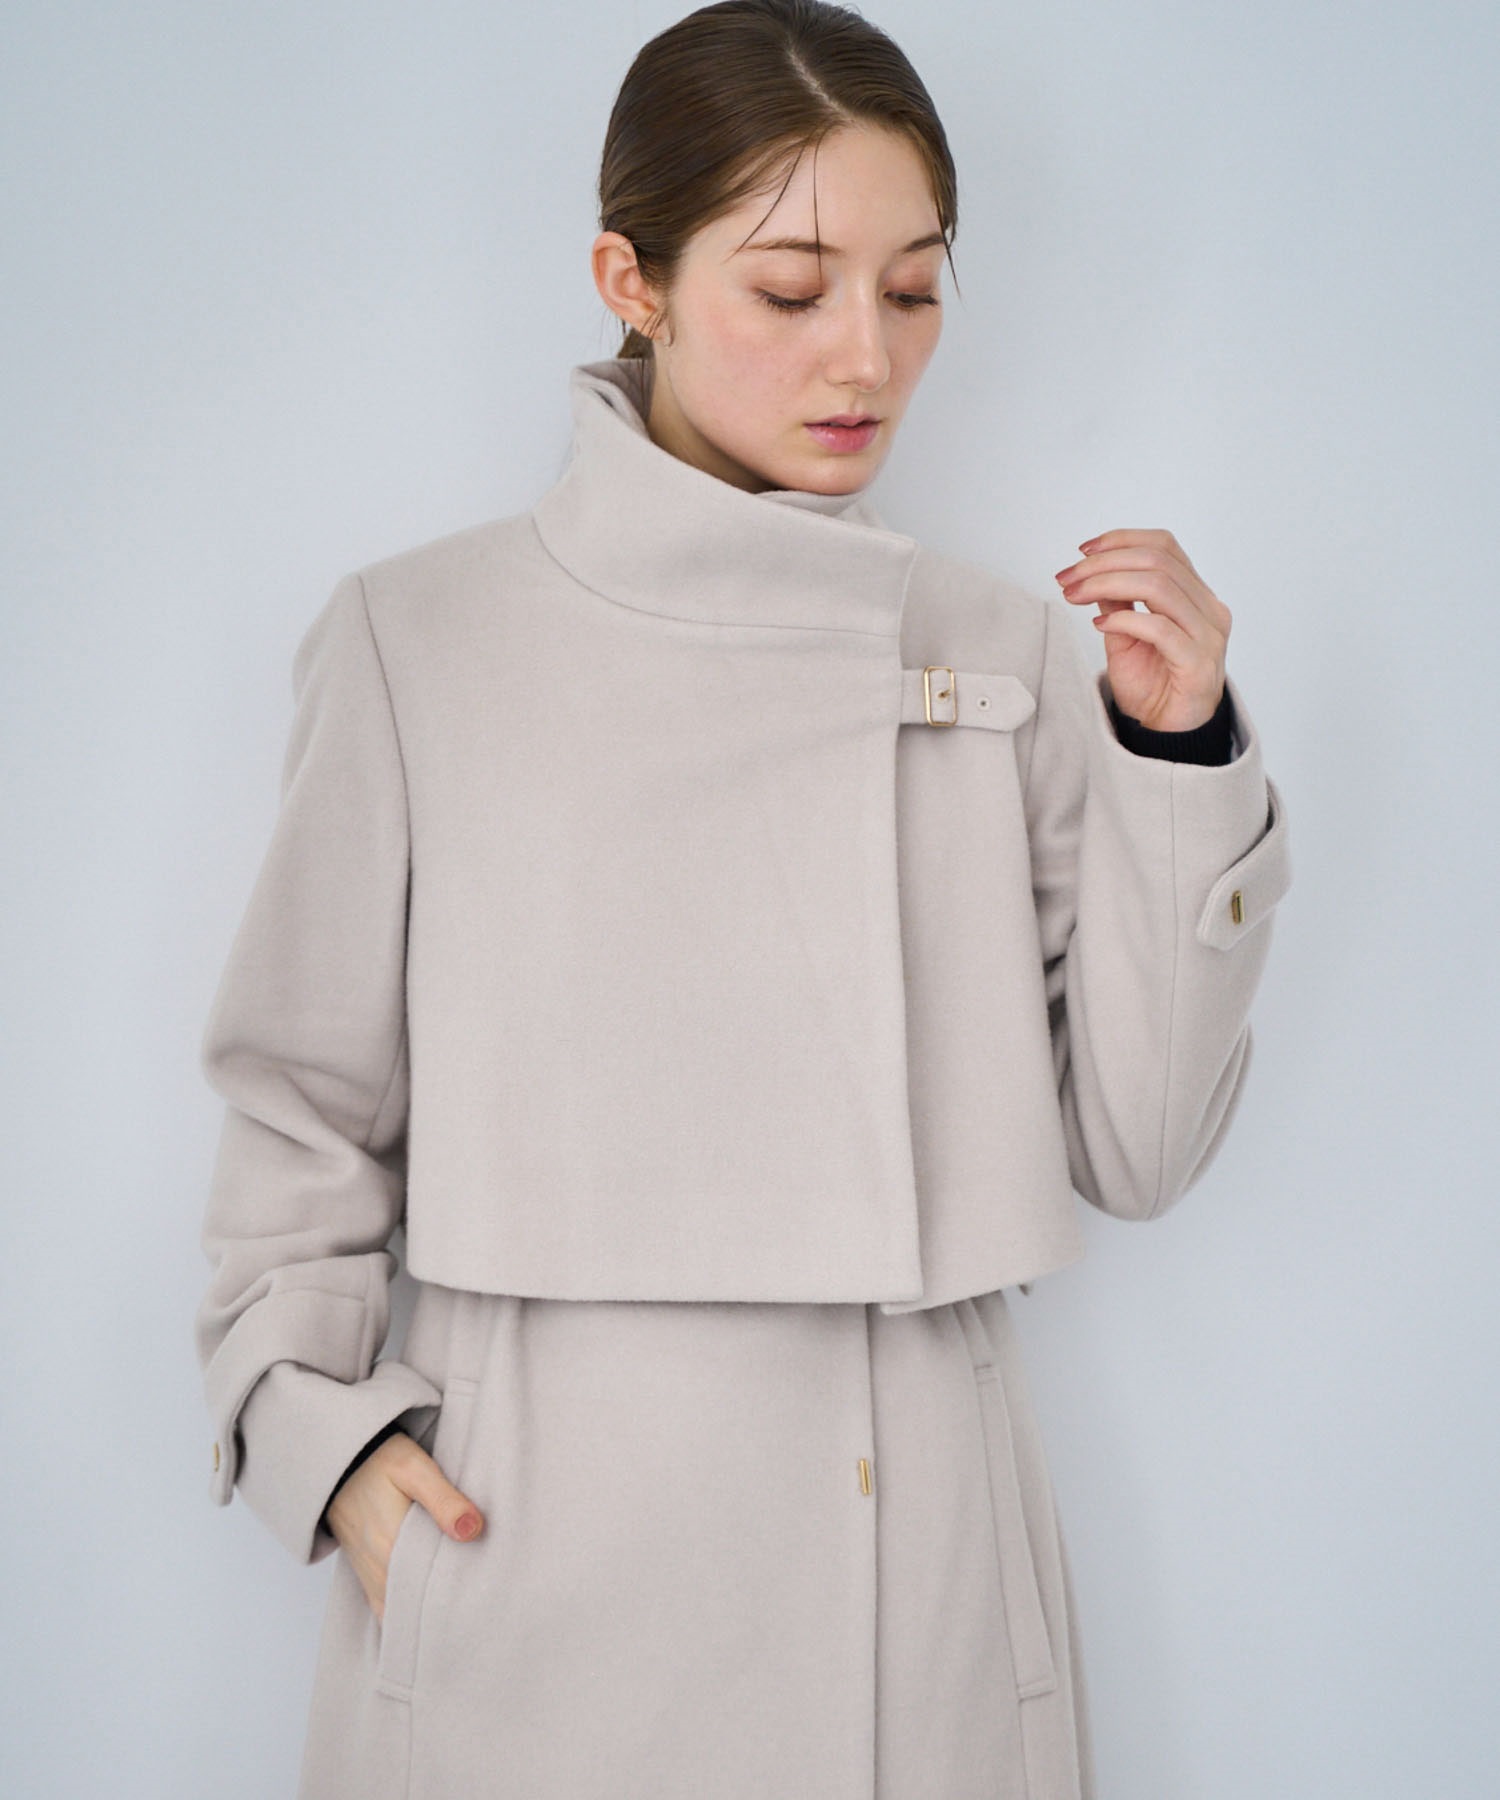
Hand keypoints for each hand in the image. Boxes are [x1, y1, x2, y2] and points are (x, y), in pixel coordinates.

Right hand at [326, 1430, 485, 1621]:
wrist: (338, 1460)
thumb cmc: (377, 1460)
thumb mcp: (413, 1468)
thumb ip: (443, 1499)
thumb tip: (473, 1530)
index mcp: (391, 1547)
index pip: (432, 1588)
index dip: (461, 1590)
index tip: (485, 1587)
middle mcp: (377, 1569)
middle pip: (418, 1601)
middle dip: (447, 1602)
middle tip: (479, 1594)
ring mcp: (368, 1573)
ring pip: (401, 1607)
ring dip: (426, 1606)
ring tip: (459, 1601)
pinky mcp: (364, 1570)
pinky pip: (384, 1605)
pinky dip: (405, 1608)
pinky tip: (427, 1602)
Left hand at [1053, 528, 1230, 731]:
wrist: (1168, 734)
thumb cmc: (1152, 685)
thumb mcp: (1125, 636)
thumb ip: (1117, 602)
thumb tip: (1090, 571)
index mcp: (1196, 595)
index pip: (1164, 546)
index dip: (1121, 540)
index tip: (1083, 551)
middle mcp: (1209, 609)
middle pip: (1157, 560)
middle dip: (1104, 564)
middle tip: (1067, 577)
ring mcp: (1208, 635)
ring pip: (1159, 586)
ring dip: (1107, 584)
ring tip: (1075, 596)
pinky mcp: (1199, 662)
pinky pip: (1160, 628)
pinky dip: (1124, 620)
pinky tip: (1099, 626)